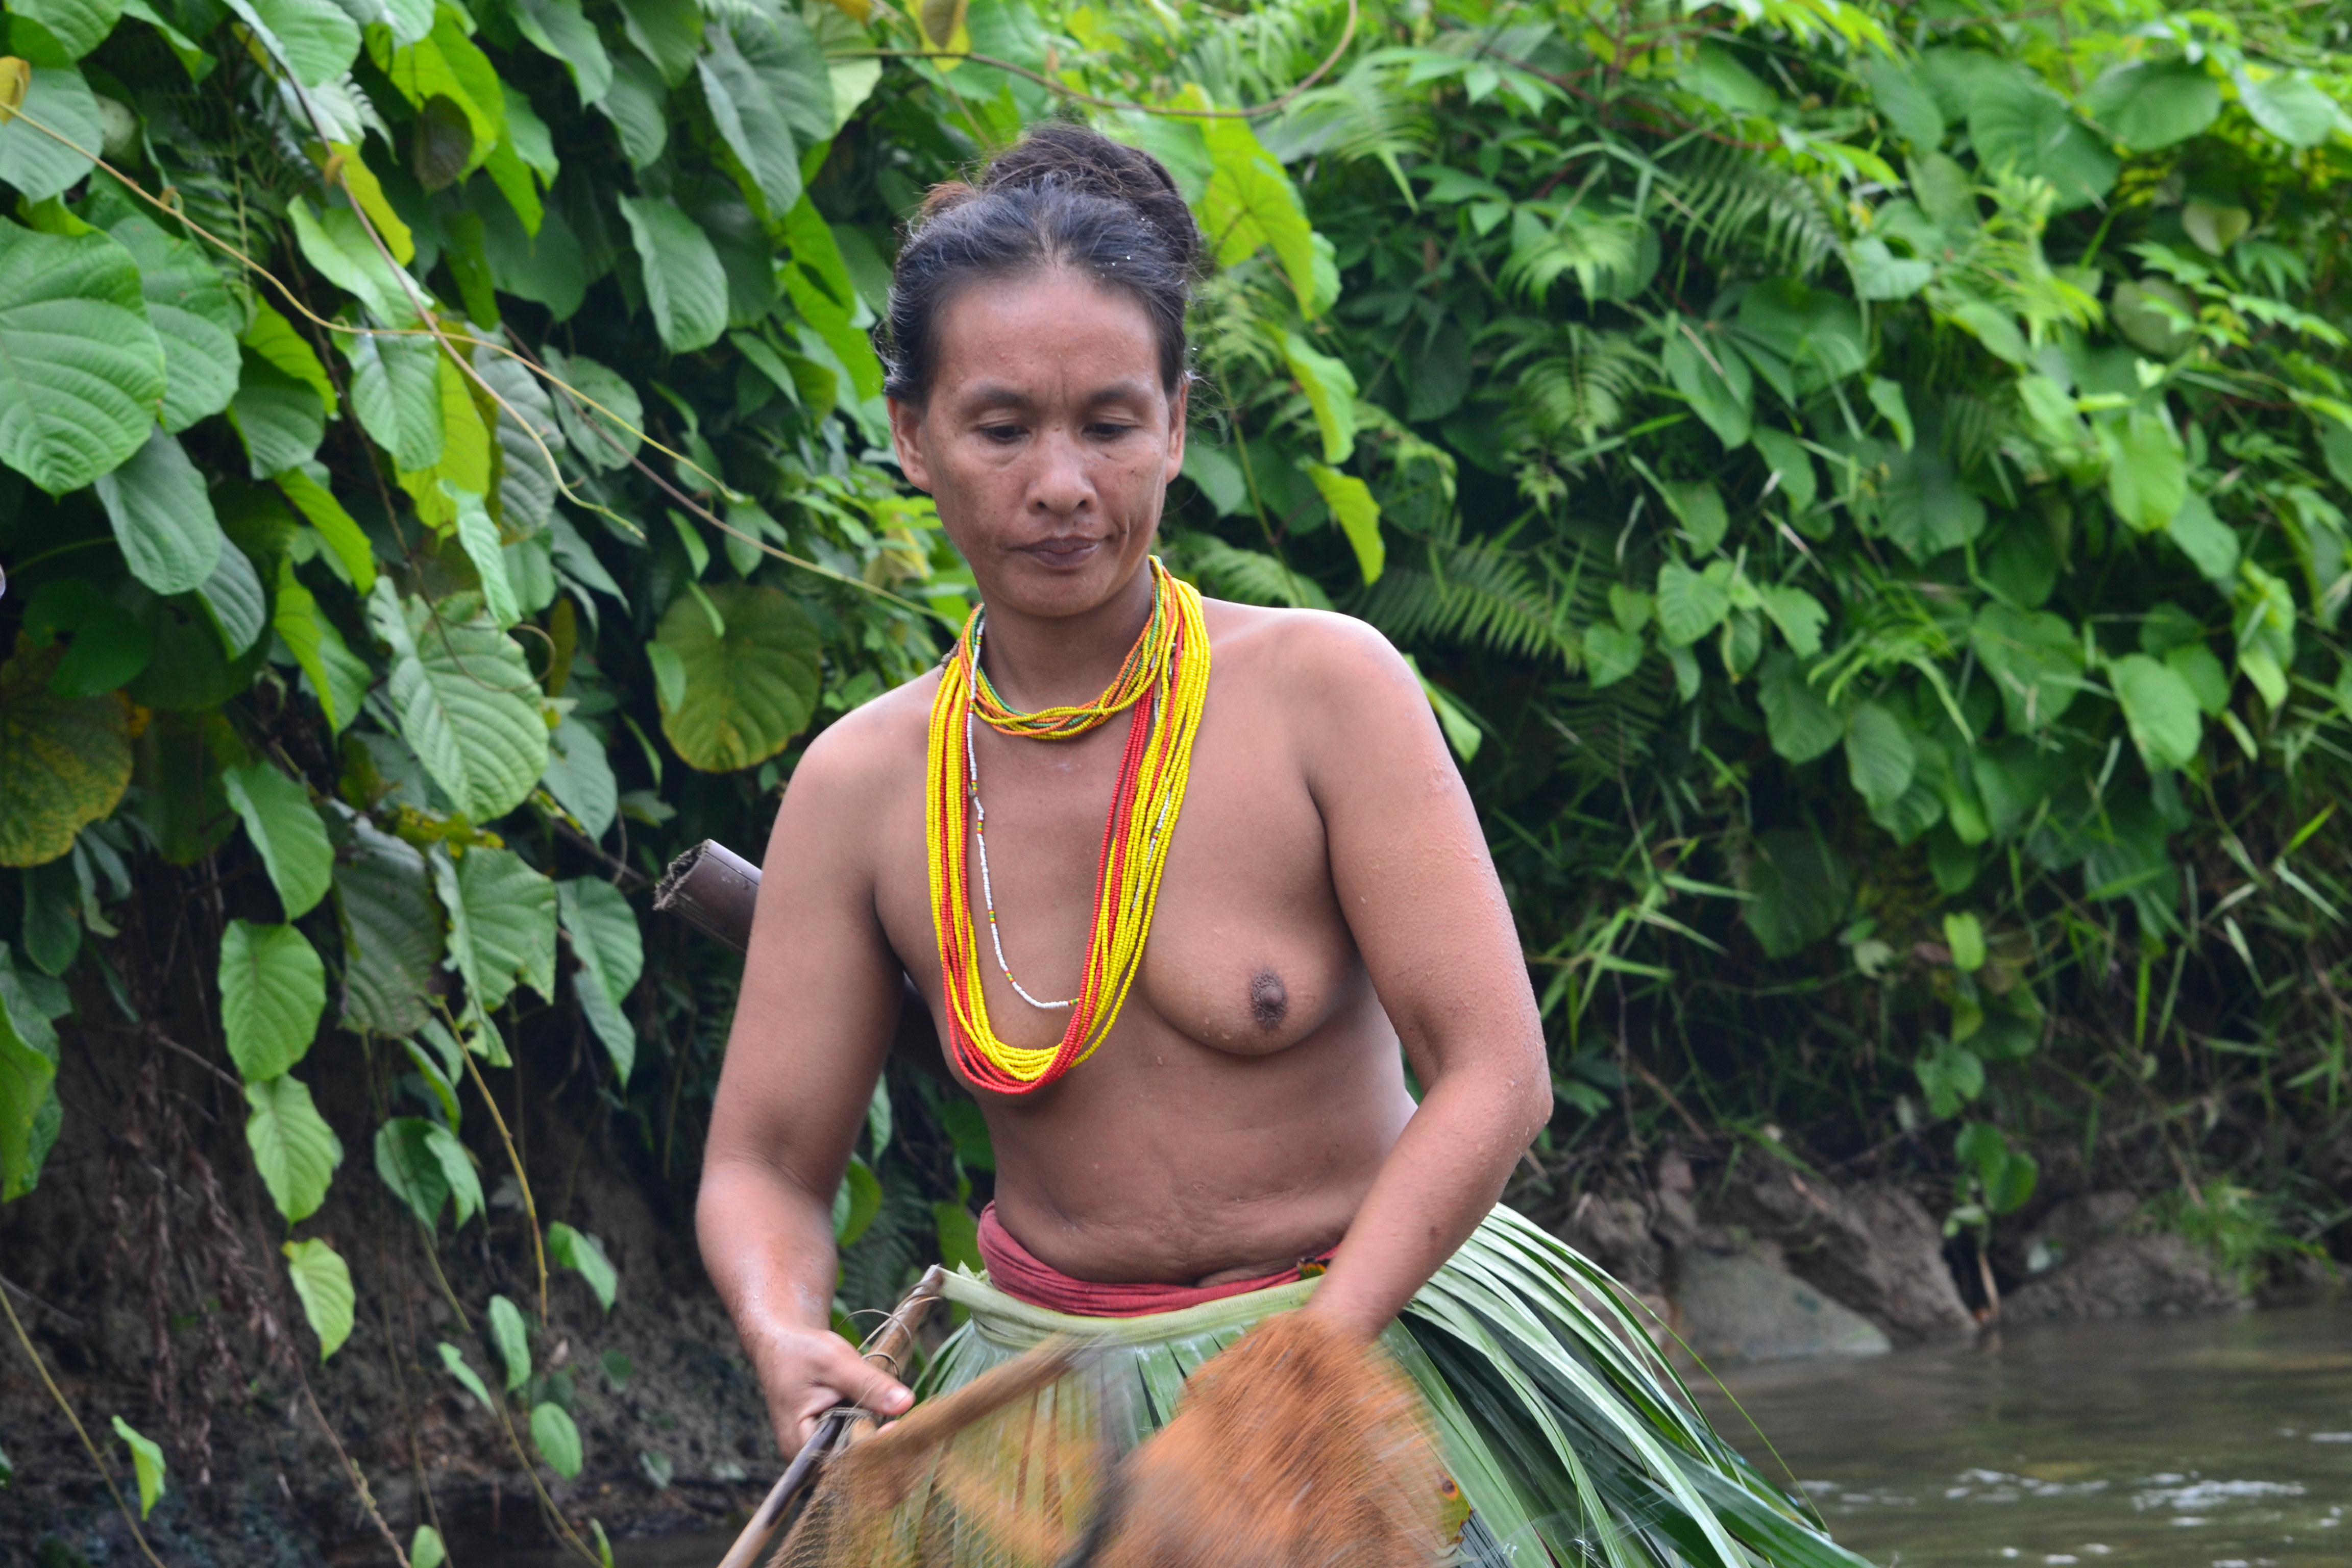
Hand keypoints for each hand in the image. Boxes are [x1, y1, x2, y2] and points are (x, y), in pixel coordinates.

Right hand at [753, 1323, 914, 1453]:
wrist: (783, 1346)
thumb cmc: (801, 1352)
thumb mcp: (837, 1362)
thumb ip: (869, 1384)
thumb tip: (906, 1404)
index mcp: (798, 1444)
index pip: (841, 1462)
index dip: (871, 1449)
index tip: (896, 1428)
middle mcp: (803, 1456)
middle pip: (848, 1465)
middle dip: (877, 1447)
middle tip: (902, 1426)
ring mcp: (813, 1450)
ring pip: (851, 1456)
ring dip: (873, 1439)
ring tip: (893, 1420)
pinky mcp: (823, 1441)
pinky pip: (848, 1445)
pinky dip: (866, 1432)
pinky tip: (882, 1418)